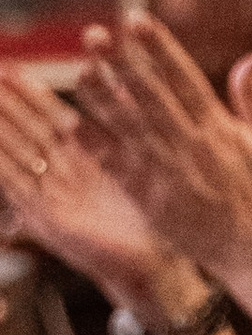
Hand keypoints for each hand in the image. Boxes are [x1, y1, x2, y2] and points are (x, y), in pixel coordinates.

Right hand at [0, 68, 187, 306]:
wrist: (154, 266)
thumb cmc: (149, 219)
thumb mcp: (135, 166)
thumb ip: (124, 130)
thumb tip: (124, 86)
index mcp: (85, 160)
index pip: (50, 118)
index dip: (31, 94)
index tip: (11, 68)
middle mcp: (62, 176)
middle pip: (27, 132)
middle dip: (6, 106)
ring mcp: (51, 198)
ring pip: (16, 156)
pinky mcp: (47, 222)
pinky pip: (19, 190)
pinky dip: (3, 168)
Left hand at [71, 18, 251, 278]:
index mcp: (220, 130)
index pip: (185, 79)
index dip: (159, 48)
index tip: (135, 19)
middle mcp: (192, 147)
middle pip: (150, 98)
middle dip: (122, 64)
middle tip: (95, 34)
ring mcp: (169, 174)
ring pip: (129, 129)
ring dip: (102, 98)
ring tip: (80, 69)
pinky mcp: (151, 199)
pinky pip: (119, 167)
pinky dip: (98, 146)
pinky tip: (75, 122)